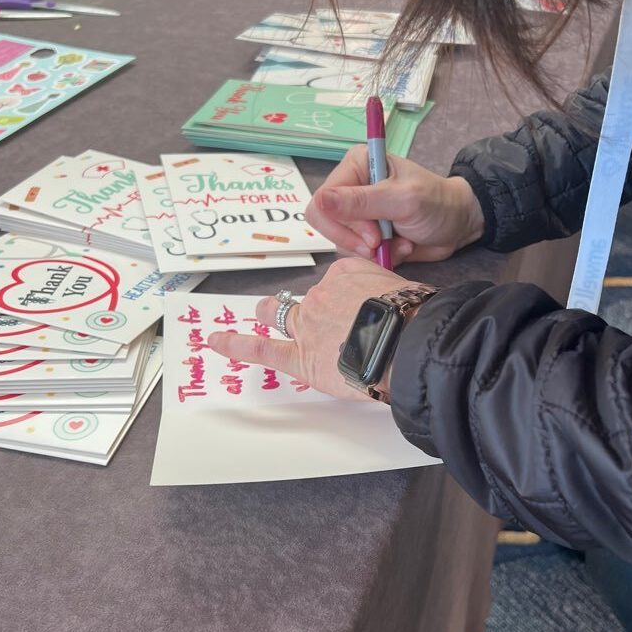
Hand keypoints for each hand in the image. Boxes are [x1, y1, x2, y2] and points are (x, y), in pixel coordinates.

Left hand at [208, 257, 411, 400]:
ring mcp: (307, 325)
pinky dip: (236, 344)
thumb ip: (392, 293)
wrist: (407, 344)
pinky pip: (262, 349)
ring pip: (279, 314)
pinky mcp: (300, 357)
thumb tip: (397, 304)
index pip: (340, 282)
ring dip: (270, 314)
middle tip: (327, 319)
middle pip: (310, 299)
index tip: (363, 308)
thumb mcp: (410, 291)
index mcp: (348, 274)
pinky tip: (215, 342)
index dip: (350, 297)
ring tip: (261, 314)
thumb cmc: (416, 320)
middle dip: (314, 307)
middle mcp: (322, 295)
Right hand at [305, 145, 483, 264]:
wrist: (458, 225)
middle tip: (382, 243)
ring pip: (341, 243)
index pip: (322, 200)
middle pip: (327, 224)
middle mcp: (351, 188)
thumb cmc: (437, 203)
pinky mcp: (365, 236)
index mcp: (356, 167)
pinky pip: (356, 255)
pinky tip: (401, 247)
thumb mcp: (402, 200)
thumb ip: (361, 202)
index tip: (373, 235)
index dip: (343, 223)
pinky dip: (380, 257)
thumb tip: (319, 200)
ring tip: (400, 242)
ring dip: (372, 250)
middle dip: (357, 240)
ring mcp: (357, 214)